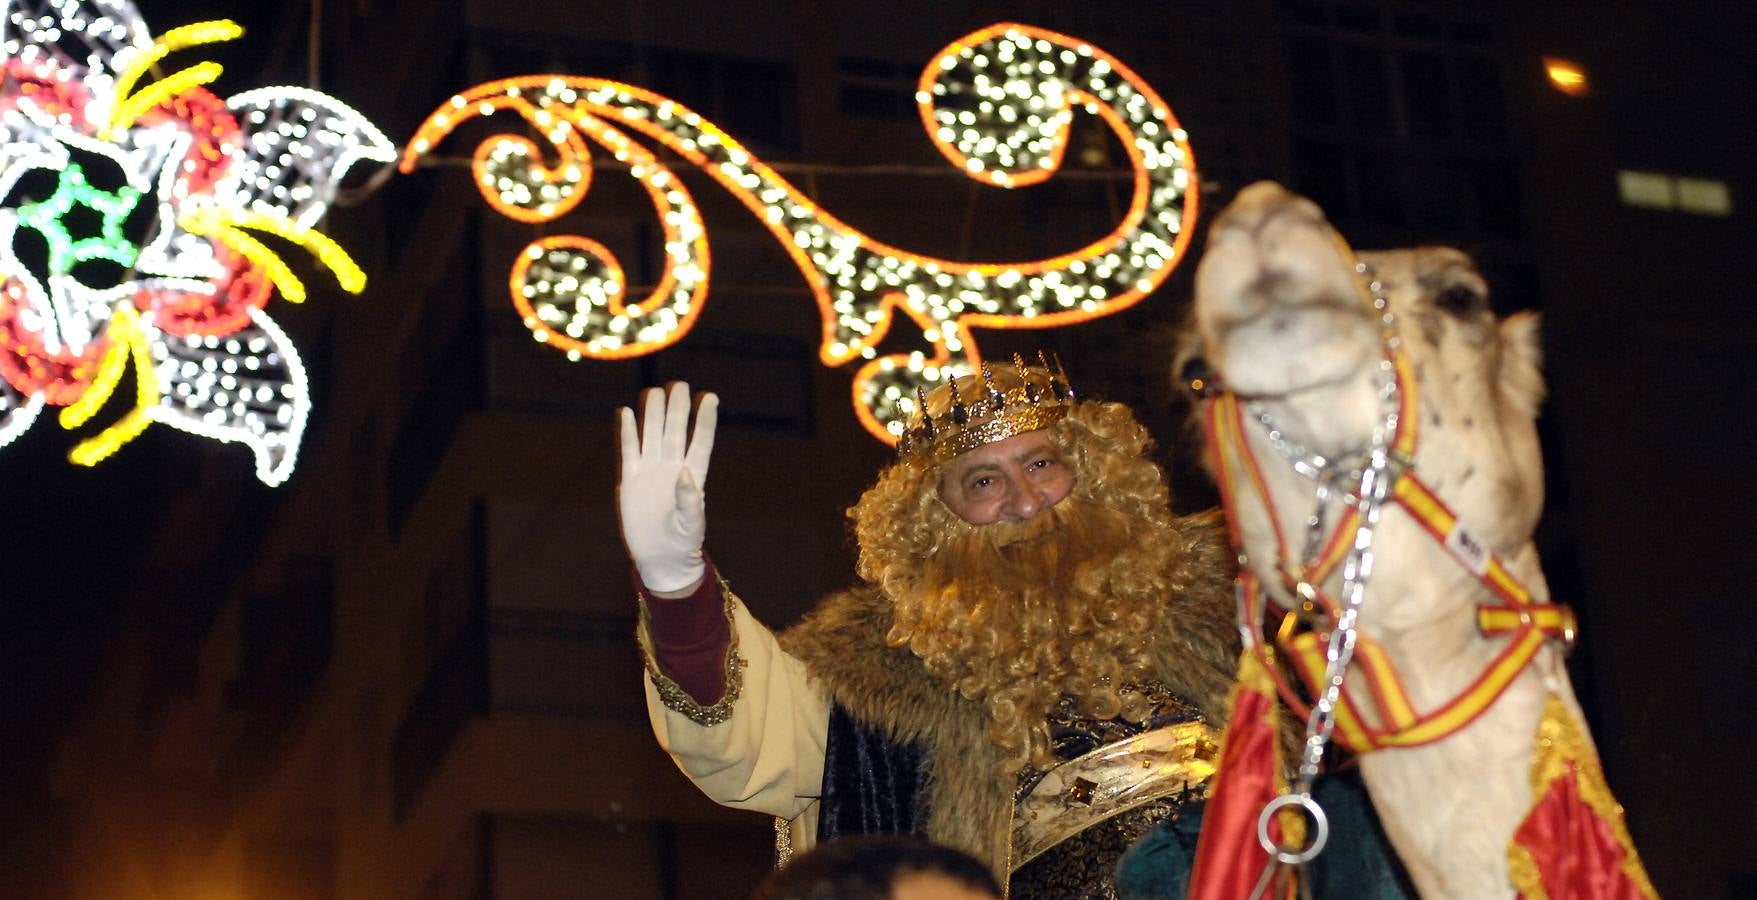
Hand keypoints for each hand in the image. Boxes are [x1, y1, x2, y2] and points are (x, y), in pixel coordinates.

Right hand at [618, 382, 718, 592]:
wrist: (661, 557)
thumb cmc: (683, 542)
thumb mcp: (691, 526)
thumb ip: (690, 501)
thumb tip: (685, 473)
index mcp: (693, 477)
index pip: (701, 442)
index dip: (705, 420)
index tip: (710, 397)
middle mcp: (673, 468)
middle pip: (675, 432)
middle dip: (678, 408)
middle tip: (680, 384)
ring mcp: (651, 472)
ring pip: (652, 436)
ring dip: (654, 414)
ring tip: (655, 391)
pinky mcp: (631, 480)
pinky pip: (629, 451)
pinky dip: (628, 433)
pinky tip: (627, 412)